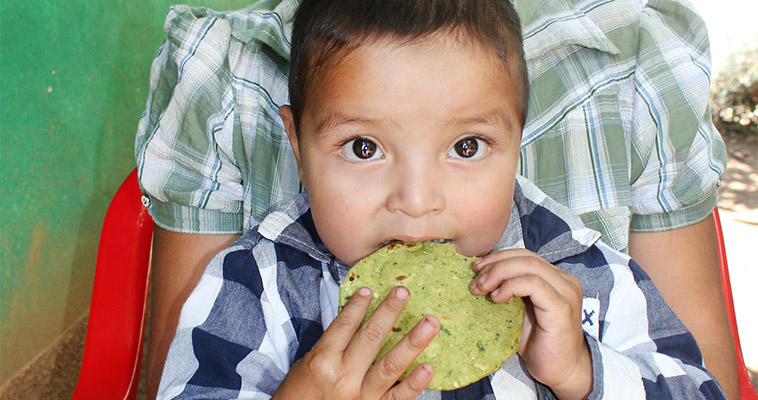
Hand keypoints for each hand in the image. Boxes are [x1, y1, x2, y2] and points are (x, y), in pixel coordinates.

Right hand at [272, 286, 439, 399]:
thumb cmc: (299, 397)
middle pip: (371, 337)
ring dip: (413, 341)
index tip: (370, 290)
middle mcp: (343, 377)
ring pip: (391, 364)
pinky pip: (398, 397)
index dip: (358, 305)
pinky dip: (414, 383)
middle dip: (389, 311)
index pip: (345, 325)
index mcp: (322, 361)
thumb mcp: (305, 366)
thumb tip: (354, 323)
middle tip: (404, 292)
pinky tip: (428, 367)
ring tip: (430, 323)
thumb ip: (330, 347)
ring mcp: (361, 397)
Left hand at [469, 249, 591, 399]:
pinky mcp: (562, 307)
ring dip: (499, 273)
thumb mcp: (518, 311)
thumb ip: (507, 291)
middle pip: (525, 256)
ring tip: (481, 288)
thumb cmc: (539, 343)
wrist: (561, 371)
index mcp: (554, 278)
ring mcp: (565, 292)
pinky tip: (497, 298)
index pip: (524, 255)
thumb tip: (478, 277)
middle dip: (495, 264)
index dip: (498, 258)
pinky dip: (511, 286)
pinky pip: (533, 284)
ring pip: (528, 265)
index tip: (476, 269)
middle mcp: (563, 280)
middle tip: (475, 280)